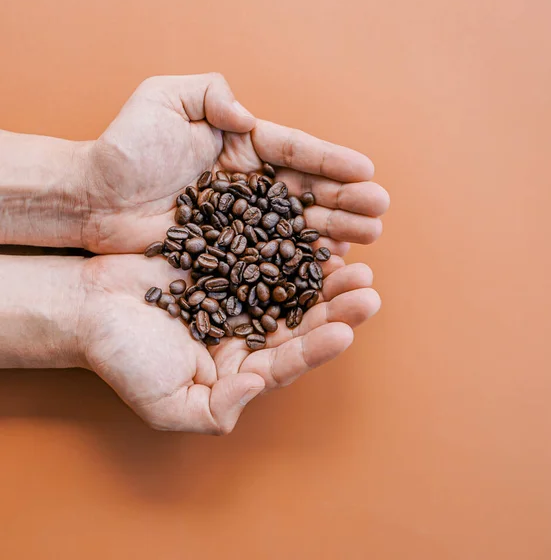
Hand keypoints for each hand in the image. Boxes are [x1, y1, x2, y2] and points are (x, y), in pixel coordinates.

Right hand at [78, 253, 380, 432]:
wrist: (90, 305)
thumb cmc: (122, 356)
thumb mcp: (165, 400)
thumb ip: (215, 410)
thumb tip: (258, 385)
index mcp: (241, 368)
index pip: (287, 361)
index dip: (316, 348)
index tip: (345, 333)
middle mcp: (250, 330)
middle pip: (302, 320)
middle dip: (337, 307)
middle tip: (366, 289)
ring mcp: (243, 291)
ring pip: (294, 284)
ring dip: (325, 274)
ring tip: (355, 261)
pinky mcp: (231, 256)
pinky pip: (269, 249)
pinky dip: (292, 243)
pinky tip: (316, 235)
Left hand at [82, 74, 388, 254]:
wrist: (92, 198)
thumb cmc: (124, 148)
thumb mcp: (162, 99)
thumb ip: (210, 93)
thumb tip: (248, 118)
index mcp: (240, 146)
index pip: (294, 151)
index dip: (331, 161)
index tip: (367, 170)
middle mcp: (248, 185)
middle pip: (305, 191)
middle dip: (345, 200)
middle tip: (379, 210)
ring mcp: (242, 222)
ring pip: (296, 226)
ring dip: (334, 232)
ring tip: (368, 237)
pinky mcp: (229, 255)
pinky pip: (271, 257)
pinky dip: (301, 262)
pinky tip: (329, 265)